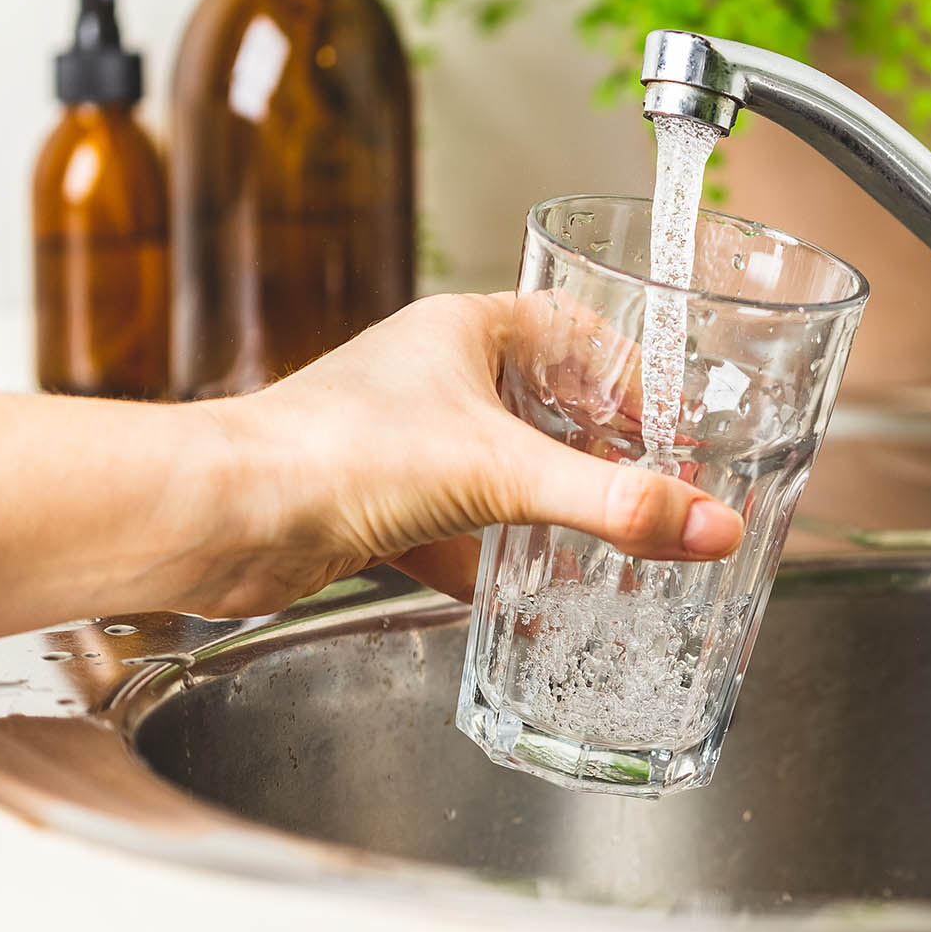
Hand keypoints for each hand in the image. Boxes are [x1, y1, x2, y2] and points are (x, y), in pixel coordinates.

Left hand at [166, 292, 742, 616]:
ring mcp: (402, 443)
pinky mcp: (376, 505)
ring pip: (500, 472)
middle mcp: (432, 379)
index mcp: (463, 332)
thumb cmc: (331, 453)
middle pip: (543, 406)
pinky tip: (527, 602)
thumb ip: (613, 503)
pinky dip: (495, 566)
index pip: (573, 329)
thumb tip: (709, 523)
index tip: (670, 424)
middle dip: (599, 453)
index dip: (630, 372)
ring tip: (606, 549)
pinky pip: (458, 531)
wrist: (221, 520)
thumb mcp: (502, 474)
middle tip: (652, 491)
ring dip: (549, 511)